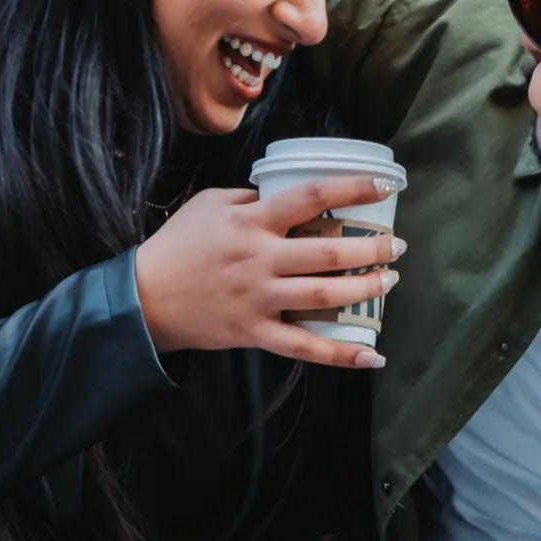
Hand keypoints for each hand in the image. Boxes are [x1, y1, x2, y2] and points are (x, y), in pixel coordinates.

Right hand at [133, 178, 404, 370]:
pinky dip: (340, 355)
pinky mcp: (254, 332)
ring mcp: (258, 299)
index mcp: (251, 222)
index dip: (353, 188)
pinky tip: (372, 355)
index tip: (385, 185)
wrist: (143, 297)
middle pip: (330, 253)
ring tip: (389, 281)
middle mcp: (260, 259)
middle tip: (397, 246)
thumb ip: (252, 196)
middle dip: (373, 250)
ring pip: (325, 296)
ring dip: (365, 290)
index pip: (311, 197)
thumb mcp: (210, 203)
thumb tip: (293, 195)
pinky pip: (304, 347)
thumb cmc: (179, 244)